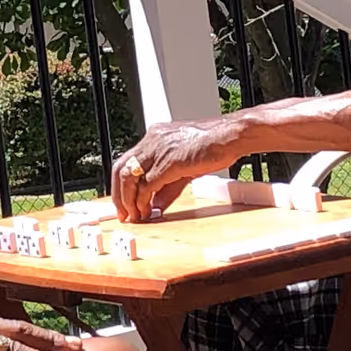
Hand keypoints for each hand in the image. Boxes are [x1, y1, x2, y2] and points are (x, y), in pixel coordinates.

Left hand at [112, 117, 244, 220]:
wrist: (231, 136)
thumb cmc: (215, 145)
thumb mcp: (185, 166)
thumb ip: (168, 184)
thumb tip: (155, 203)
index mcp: (155, 137)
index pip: (127, 161)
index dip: (121, 184)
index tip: (124, 202)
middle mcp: (152, 140)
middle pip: (121, 168)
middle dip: (119, 194)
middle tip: (123, 213)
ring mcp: (159, 150)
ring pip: (129, 177)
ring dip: (128, 200)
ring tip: (135, 215)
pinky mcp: (169, 162)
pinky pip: (147, 185)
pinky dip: (143, 201)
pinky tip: (148, 210)